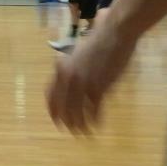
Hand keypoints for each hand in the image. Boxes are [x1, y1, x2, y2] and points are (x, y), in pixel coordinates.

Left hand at [46, 11, 135, 134]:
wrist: (115, 32)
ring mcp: (83, 83)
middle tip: (71, 131)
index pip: (51, 96)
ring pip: (77, 113)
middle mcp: (69, 77)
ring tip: (85, 133)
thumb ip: (73, 66)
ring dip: (80, 125)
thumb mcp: (78, 53)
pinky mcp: (99, 87)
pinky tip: (98, 125)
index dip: (53, 111)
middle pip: (62, 108)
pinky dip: (95, 120)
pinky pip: (94, 111)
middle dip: (66, 122)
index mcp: (61, 68)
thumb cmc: (100, 39)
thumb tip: (70, 78)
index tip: (56, 120)